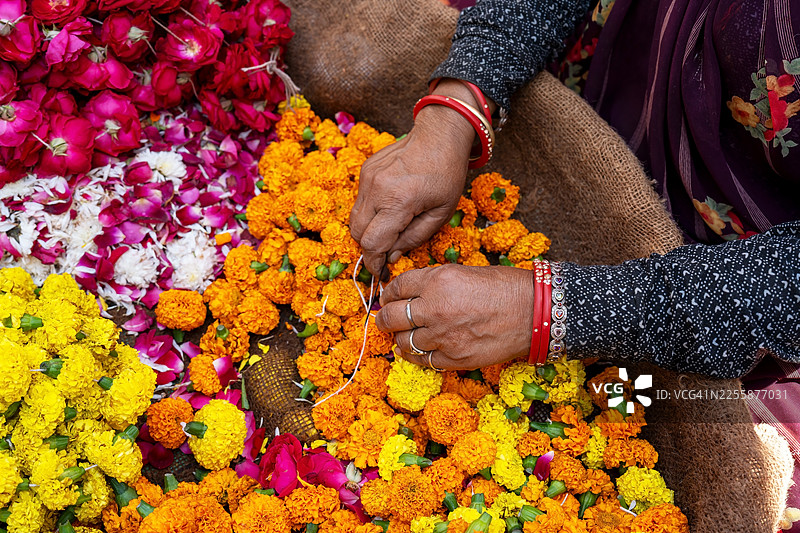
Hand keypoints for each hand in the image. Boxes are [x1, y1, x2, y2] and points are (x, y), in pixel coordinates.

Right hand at [350, 80, 481, 278]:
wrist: (439, 135)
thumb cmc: (447, 174)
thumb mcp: (440, 213)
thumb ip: (414, 238)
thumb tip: (391, 256)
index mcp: (399, 201)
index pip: (372, 243)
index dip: (374, 263)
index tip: (381, 273)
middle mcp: (377, 189)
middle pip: (357, 233)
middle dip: (369, 248)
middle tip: (385, 254)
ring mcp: (367, 178)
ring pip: (354, 218)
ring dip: (367, 231)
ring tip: (388, 231)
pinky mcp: (365, 171)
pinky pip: (360, 201)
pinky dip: (369, 212)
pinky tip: (389, 209)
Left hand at [375, 264, 533, 369]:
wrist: (535, 312)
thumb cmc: (504, 287)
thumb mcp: (463, 272)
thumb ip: (434, 282)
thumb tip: (410, 293)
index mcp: (437, 281)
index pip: (397, 287)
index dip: (390, 293)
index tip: (390, 297)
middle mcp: (434, 309)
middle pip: (391, 317)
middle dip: (385, 318)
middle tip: (386, 319)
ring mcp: (443, 336)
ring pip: (403, 342)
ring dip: (401, 338)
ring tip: (405, 335)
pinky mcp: (454, 358)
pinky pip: (422, 360)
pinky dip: (416, 355)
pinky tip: (419, 349)